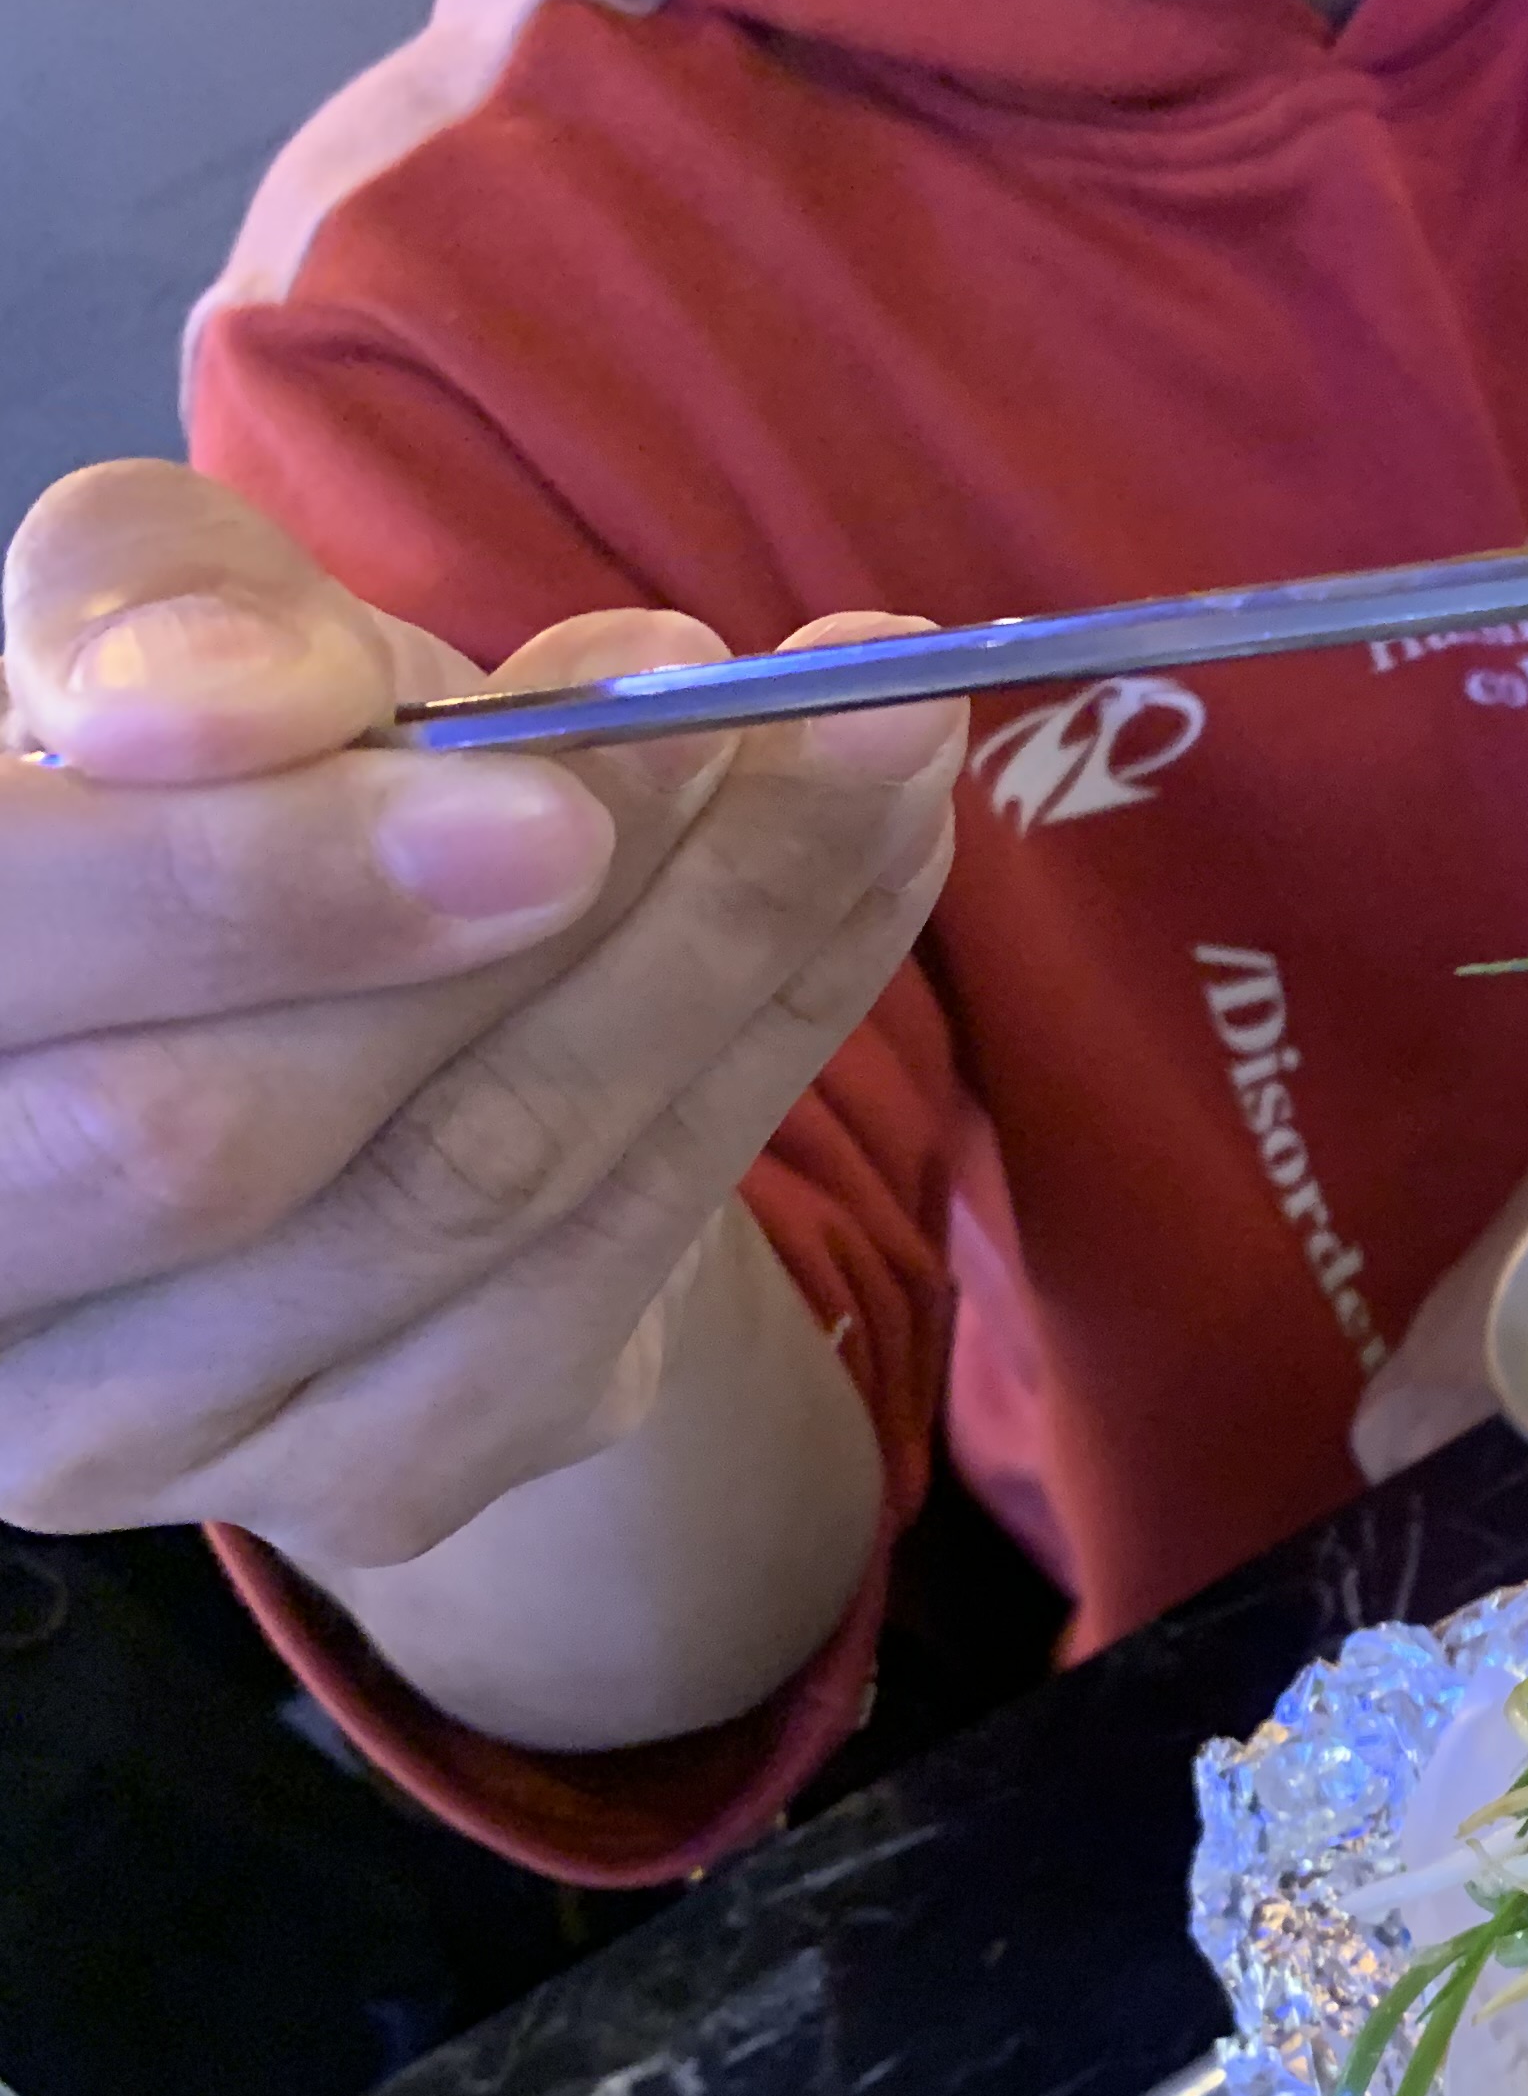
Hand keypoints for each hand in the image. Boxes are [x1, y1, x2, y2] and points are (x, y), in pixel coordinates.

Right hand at [0, 463, 961, 1738]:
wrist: (341, 1031)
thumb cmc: (206, 802)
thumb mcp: (158, 650)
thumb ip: (163, 616)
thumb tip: (246, 700)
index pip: (0, 965)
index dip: (242, 884)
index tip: (514, 777)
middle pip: (220, 1134)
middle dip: (521, 915)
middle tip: (738, 723)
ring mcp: (150, 1425)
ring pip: (466, 1193)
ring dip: (708, 953)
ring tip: (863, 749)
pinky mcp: (371, 1479)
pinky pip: (608, 1267)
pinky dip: (773, 1046)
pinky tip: (873, 875)